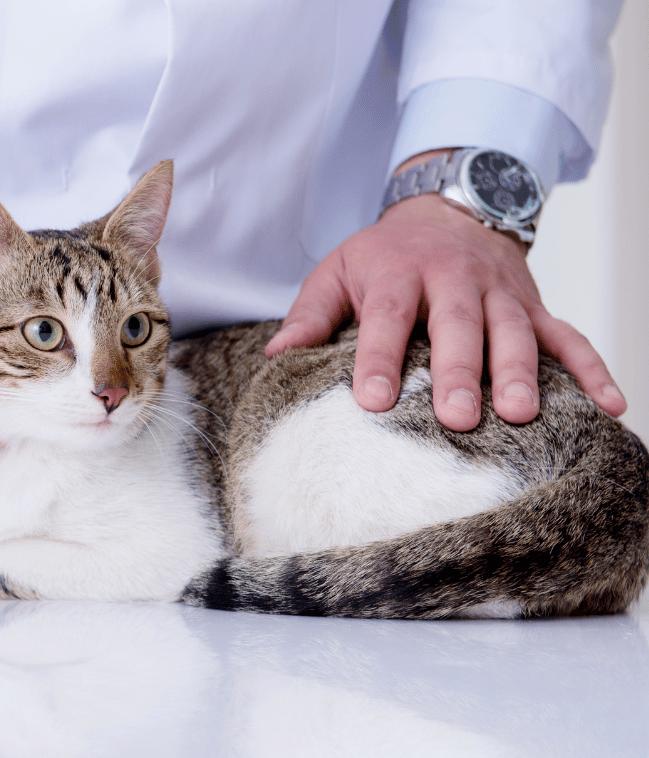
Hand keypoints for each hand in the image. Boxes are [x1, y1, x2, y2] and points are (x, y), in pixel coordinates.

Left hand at [266, 190, 625, 430]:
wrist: (447, 208)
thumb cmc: (383, 255)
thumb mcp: (337, 271)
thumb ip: (311, 314)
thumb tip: (276, 356)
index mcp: (397, 273)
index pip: (385, 318)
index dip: (378, 358)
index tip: (372, 401)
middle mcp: (453, 280)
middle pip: (457, 325)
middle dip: (459, 371)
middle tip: (457, 419)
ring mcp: (500, 293)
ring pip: (515, 331)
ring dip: (520, 372)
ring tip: (521, 414)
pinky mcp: (533, 305)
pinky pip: (568, 336)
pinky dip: (592, 369)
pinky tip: (611, 405)